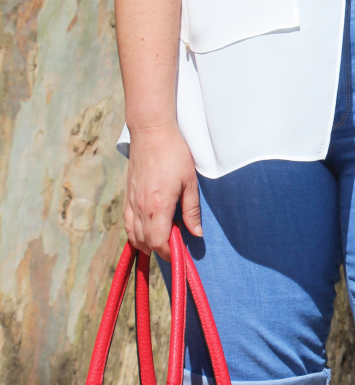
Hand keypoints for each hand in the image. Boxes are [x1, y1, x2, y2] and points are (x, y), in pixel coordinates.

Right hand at [123, 124, 202, 260]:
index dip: (169, 252)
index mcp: (158, 205)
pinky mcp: (128, 196)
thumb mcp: (190, 181)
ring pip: (134, 236)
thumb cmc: (174, 154)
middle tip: (176, 243)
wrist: (151, 133)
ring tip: (163, 238)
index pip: (158, 242)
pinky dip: (136, 233)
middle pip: (146, 242)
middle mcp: (141, 207)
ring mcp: (132, 202)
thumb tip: (196, 234)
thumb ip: (192, 210)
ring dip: (147, 243)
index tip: (180, 251)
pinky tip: (147, 230)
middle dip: (161, 249)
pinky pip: (128, 223)